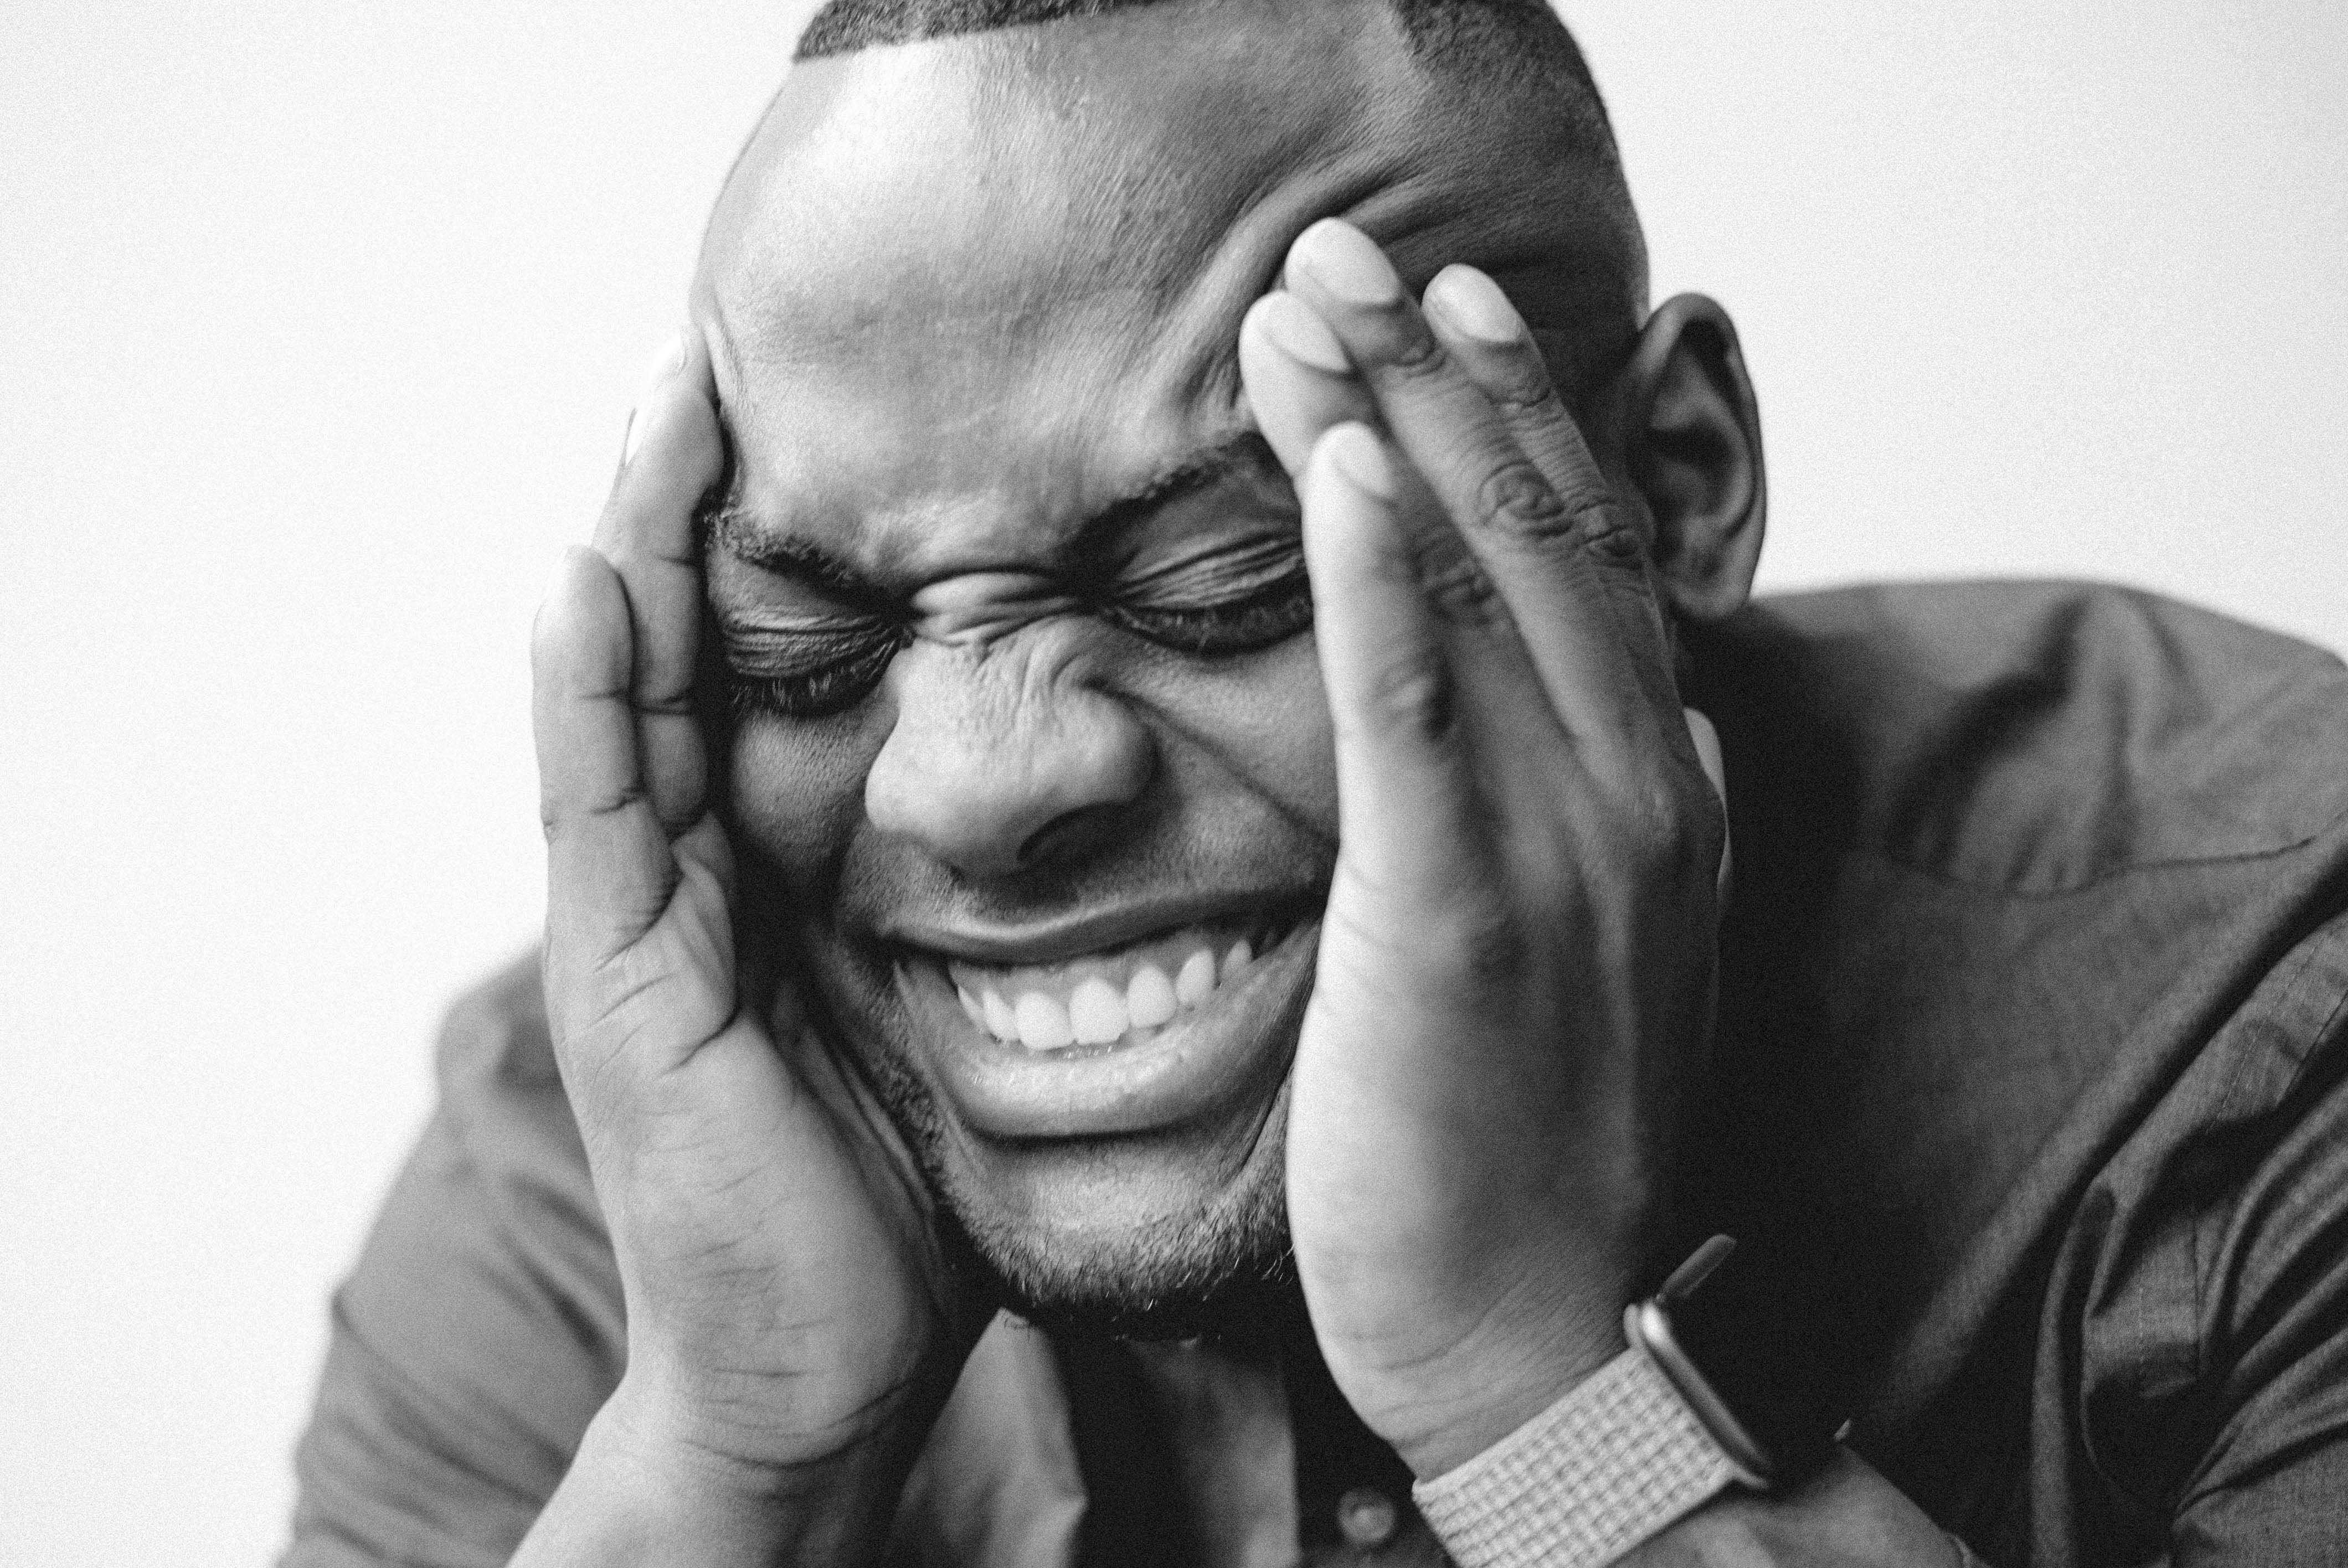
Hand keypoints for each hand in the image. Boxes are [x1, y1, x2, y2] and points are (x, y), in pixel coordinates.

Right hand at [527, 334, 984, 1555]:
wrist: (819, 1371)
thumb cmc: (892, 1203)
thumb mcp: (945, 1016)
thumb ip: (971, 914)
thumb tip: (1099, 826)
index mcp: (761, 874)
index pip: (751, 669)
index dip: (766, 541)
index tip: (809, 412)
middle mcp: (685, 875)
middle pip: (674, 647)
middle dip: (686, 501)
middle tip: (714, 349)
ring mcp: (639, 924)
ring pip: (619, 693)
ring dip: (630, 545)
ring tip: (655, 400)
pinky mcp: (621, 983)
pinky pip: (596, 807)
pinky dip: (587, 687)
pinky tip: (593, 575)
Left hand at [1238, 221, 1727, 1477]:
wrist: (1550, 1341)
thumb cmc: (1541, 1147)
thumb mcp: (1600, 950)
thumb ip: (1606, 819)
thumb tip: (1633, 723)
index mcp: (1663, 796)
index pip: (1588, 567)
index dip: (1517, 425)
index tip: (1447, 317)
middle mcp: (1640, 793)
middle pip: (1537, 538)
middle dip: (1437, 380)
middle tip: (1348, 254)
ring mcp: (1566, 850)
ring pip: (1480, 591)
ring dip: (1388, 430)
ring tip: (1308, 308)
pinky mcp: (1460, 917)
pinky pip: (1418, 714)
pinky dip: (1379, 579)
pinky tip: (1328, 471)